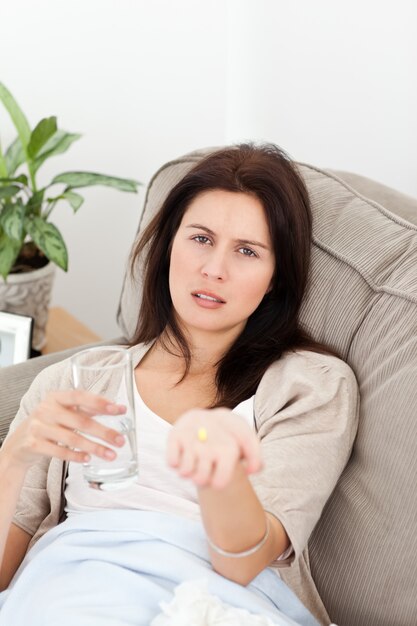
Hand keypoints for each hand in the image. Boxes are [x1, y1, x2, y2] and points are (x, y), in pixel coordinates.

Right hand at [2, 390, 126, 468]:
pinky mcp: (33, 444)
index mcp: (56, 397)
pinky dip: (76, 456)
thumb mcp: (63, 412)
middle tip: (121, 441)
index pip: (80, 396)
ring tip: (111, 455)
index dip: (100, 402)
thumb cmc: (48, 424)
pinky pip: (59, 451)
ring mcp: (38, 427)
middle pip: (81, 421)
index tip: (119, 409)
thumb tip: (116, 407)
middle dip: (104, 432)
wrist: (19, 444)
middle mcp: (46, 409)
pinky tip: (88, 459)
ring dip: (95, 447)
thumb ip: (86, 409)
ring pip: (72, 438)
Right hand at [166, 407, 262, 489]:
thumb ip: (255, 458)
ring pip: (185, 472)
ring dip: (187, 473)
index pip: (221, 477)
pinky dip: (175, 462)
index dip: (218, 483)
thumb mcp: (246, 442)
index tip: (217, 483)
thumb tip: (252, 471)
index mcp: (229, 447)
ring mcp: (191, 438)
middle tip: (202, 474)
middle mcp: (210, 443)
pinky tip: (181, 455)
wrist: (206, 418)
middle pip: (201, 478)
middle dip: (201, 480)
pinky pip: (172, 461)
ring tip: (192, 464)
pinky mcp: (175, 435)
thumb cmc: (228, 435)